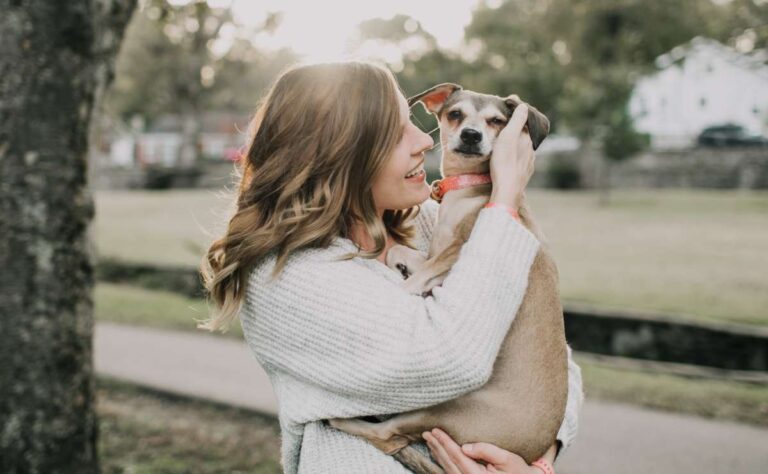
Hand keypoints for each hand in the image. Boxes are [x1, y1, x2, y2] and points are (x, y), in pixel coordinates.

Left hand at [423, 428, 539, 473]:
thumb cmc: (519, 471)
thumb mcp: (507, 459)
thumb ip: (487, 451)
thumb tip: (465, 447)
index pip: (457, 456)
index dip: (445, 442)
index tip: (435, 430)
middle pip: (449, 462)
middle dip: (437, 447)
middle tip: (427, 433)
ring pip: (448, 468)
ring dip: (438, 454)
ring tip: (430, 440)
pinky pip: (452, 472)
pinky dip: (444, 462)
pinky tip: (439, 454)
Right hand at [489, 103, 534, 208]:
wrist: (507, 189)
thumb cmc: (504, 162)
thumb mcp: (508, 137)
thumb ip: (517, 120)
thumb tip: (524, 105)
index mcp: (527, 139)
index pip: (525, 123)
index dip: (517, 117)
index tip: (508, 113)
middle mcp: (531, 150)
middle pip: (524, 137)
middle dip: (517, 132)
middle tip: (505, 129)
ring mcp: (529, 163)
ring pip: (523, 150)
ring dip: (516, 146)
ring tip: (506, 145)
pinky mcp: (524, 174)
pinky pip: (521, 162)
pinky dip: (516, 158)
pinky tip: (510, 161)